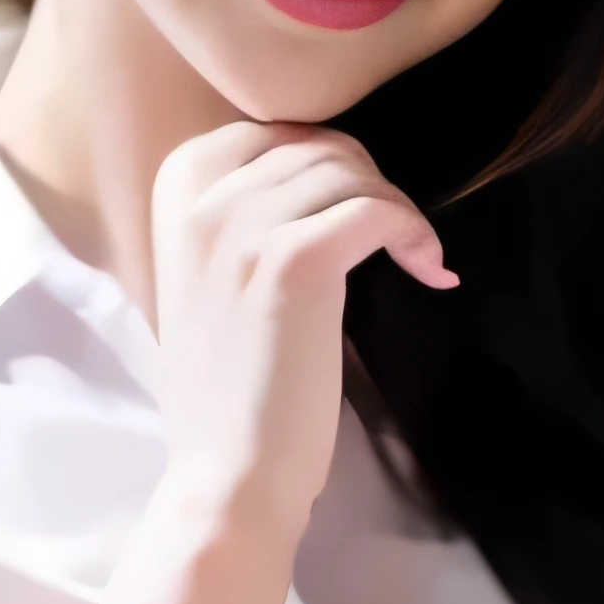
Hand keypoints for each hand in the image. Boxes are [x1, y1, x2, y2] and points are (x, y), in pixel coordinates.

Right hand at [149, 120, 453, 550]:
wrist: (227, 474)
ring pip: (350, 171)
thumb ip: (245, 215)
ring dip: (396, 208)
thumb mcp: (214, 278)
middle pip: (316, 145)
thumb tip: (322, 169)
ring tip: (414, 256)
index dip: (328, 160)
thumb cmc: (229, 387)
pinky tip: (429, 270)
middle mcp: (200, 198)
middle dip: (368, 183)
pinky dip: (414, 233)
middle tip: (394, 236)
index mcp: (174, 189)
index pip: (272, 129)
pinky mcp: (293, 263)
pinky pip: (375, 211)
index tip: (355, 206)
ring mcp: (242, 227)